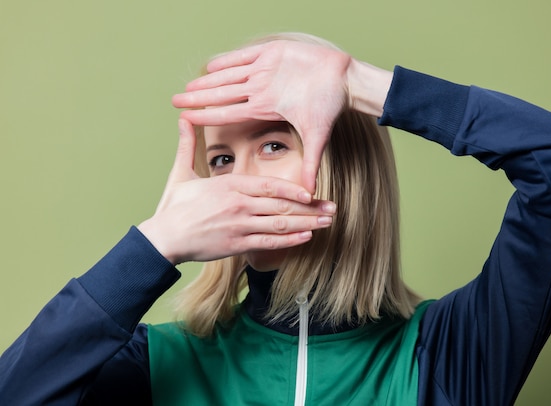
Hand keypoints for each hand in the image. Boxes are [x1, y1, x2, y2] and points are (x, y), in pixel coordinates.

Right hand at [138, 119, 335, 264]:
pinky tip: (306, 237)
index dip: (294, 189)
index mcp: (230, 185)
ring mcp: (240, 226)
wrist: (163, 238)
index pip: (270, 185)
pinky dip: (289, 240)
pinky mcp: (237, 245)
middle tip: (333, 208)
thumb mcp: (181, 172)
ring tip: (327, 223)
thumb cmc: (173, 206)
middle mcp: (240, 205)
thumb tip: (184, 119)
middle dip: (311, 208)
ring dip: (307, 223)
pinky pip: (269, 242)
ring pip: (280, 224)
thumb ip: (188, 145)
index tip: (313, 191)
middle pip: (282, 205)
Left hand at [171, 40, 352, 192]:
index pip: (230, 112)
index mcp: (266, 107)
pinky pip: (246, 56)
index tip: (187, 118)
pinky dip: (229, 59)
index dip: (208, 115)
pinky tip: (212, 63)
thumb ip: (310, 163)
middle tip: (175, 100)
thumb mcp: (317, 137)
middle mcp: (261, 90)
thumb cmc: (330, 106)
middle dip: (199, 97)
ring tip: (189, 84)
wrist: (345, 80)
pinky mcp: (273, 52)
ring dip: (208, 79)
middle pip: (223, 94)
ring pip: (229, 75)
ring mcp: (265, 71)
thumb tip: (310, 193)